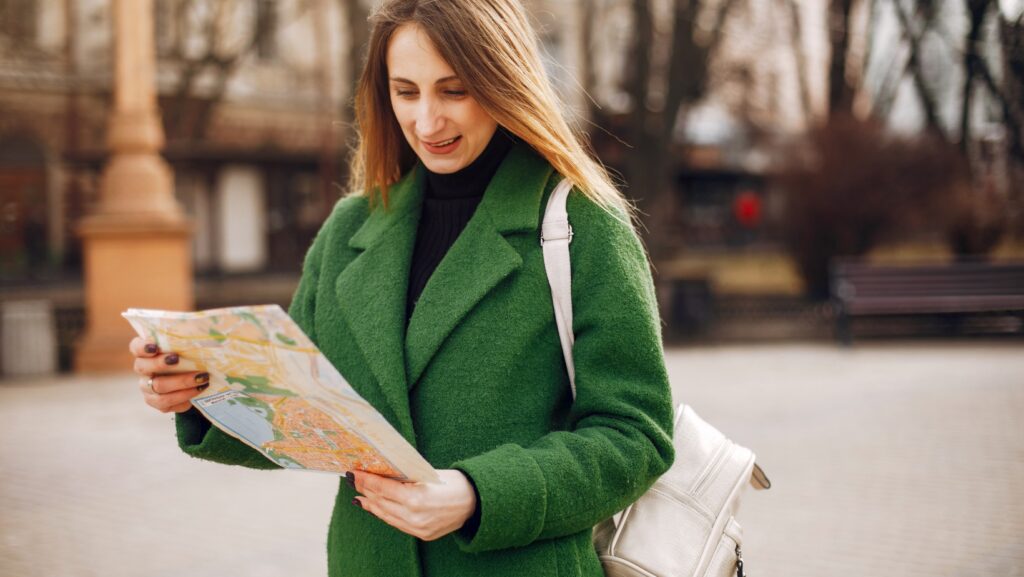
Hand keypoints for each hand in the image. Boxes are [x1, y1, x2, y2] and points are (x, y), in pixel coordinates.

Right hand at [129, 337, 208, 413]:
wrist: (195, 379)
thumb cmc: (189, 355)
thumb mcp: (187, 345)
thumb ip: (187, 336)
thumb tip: (202, 326)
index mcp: (146, 352)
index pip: (136, 347)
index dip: (142, 347)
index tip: (155, 346)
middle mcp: (143, 370)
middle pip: (143, 367)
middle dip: (160, 364)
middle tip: (177, 359)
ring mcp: (148, 388)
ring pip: (158, 387)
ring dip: (181, 383)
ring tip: (201, 379)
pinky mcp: (157, 402)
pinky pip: (166, 403)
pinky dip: (184, 398)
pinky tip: (199, 390)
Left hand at [351, 469, 476, 540]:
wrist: (477, 503)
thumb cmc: (454, 482)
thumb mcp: (429, 474)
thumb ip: (406, 478)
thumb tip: (382, 473)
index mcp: (416, 498)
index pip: (383, 488)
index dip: (366, 480)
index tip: (353, 472)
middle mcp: (414, 516)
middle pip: (381, 502)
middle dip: (365, 490)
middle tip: (353, 480)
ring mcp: (417, 528)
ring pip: (386, 515)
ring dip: (371, 504)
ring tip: (360, 495)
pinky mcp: (422, 534)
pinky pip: (397, 523)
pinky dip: (384, 514)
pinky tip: (376, 508)